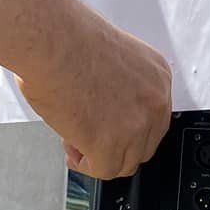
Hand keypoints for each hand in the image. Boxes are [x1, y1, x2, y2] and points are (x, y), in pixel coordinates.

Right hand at [18, 10, 171, 178]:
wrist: (52, 40)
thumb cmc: (68, 38)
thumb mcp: (113, 58)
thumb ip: (120, 88)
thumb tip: (106, 108)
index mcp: (157, 76)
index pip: (154, 118)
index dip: (127, 127)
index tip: (109, 127)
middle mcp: (154, 101)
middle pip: (144, 144)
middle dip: (116, 145)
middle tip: (90, 137)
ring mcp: (136, 125)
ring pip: (125, 162)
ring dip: (99, 156)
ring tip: (76, 141)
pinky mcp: (110, 144)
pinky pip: (103, 170)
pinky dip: (85, 165)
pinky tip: (72, 150)